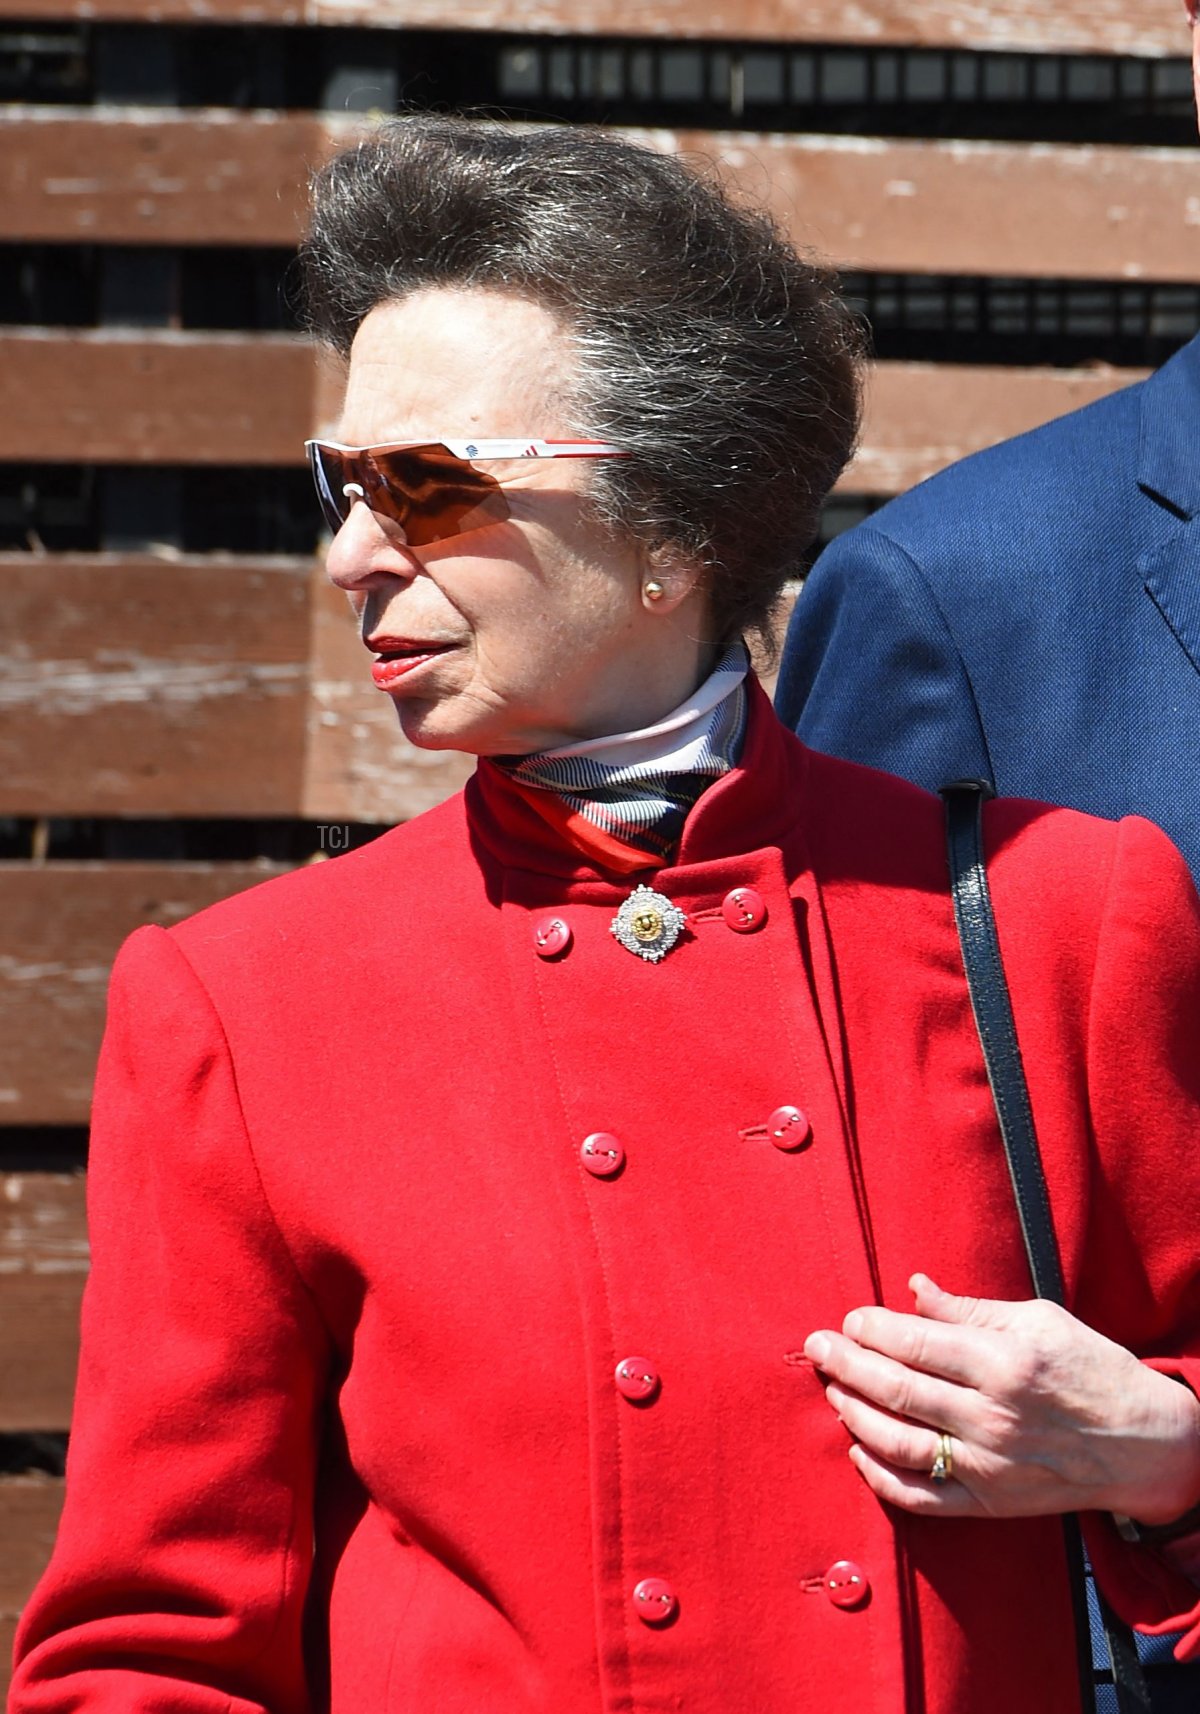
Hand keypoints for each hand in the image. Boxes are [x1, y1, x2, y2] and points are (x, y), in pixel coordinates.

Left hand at [804, 1274, 1199, 1524]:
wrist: (1144, 1444)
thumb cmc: (1090, 1370)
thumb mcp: (1038, 1320)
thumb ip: (968, 1309)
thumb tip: (912, 1288)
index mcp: (1003, 1363)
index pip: (914, 1343)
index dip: (870, 1329)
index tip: (850, 1319)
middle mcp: (992, 1417)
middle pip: (895, 1389)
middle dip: (845, 1364)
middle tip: (817, 1346)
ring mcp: (988, 1466)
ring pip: (896, 1443)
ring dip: (853, 1414)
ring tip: (833, 1389)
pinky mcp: (988, 1503)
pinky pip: (919, 1497)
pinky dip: (879, 1476)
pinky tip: (858, 1450)